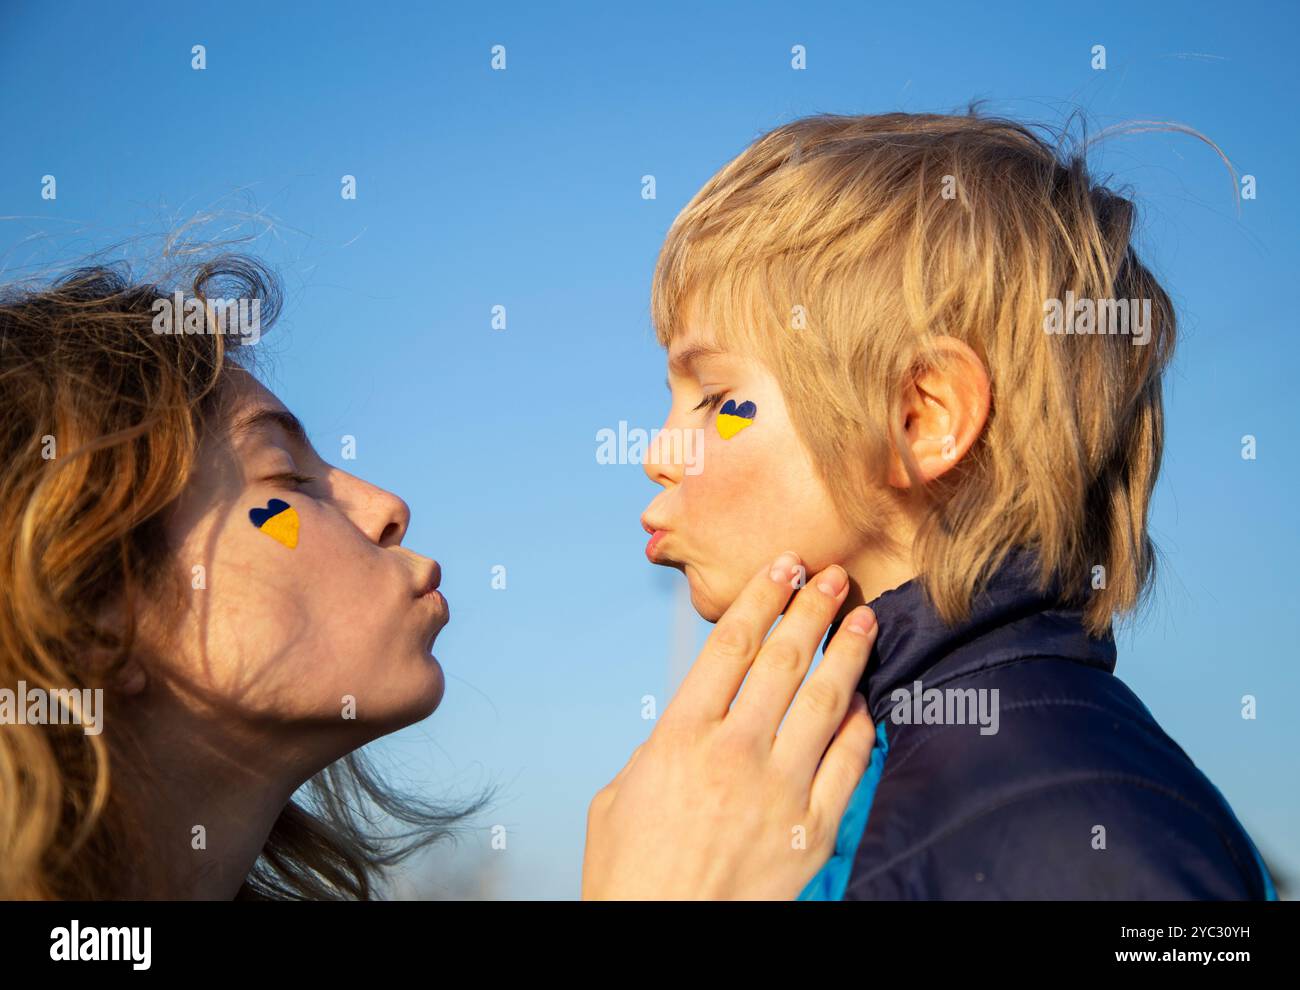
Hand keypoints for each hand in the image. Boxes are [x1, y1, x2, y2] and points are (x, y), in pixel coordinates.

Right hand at [581, 551, 876, 898]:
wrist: (662, 936)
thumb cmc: (631, 873)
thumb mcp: (619, 794)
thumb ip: (658, 746)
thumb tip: (690, 721)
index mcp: (680, 736)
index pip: (729, 644)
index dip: (760, 597)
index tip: (781, 569)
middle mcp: (734, 753)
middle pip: (783, 659)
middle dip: (811, 608)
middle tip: (831, 576)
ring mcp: (780, 790)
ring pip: (825, 700)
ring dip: (846, 651)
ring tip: (862, 618)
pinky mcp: (812, 830)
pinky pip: (847, 762)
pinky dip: (860, 725)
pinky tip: (865, 700)